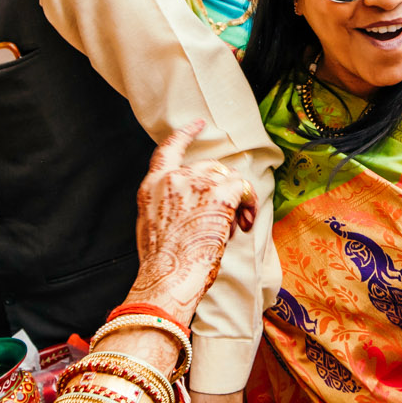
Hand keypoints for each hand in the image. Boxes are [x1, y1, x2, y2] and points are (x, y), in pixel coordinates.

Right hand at [129, 120, 258, 325]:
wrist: (167, 278)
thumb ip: (167, 206)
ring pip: (228, 178)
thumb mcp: (152, 227)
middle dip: (221, 190)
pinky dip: (249, 204)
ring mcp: (196, 182)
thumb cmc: (163, 266)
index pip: (168, 150)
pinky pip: (243, 188)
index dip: (185, 135)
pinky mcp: (218, 192)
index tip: (199, 124)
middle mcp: (173, 178)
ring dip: (236, 202)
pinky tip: (246, 224)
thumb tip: (192, 207)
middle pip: (208, 168)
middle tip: (228, 220)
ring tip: (234, 228)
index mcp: (151, 187)